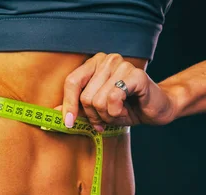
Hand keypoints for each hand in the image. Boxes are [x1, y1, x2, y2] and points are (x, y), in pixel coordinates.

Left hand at [58, 52, 177, 130]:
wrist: (154, 109)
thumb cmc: (124, 107)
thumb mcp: (95, 110)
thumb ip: (75, 108)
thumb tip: (51, 113)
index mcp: (94, 64)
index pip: (72, 82)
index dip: (68, 104)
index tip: (68, 123)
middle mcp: (107, 60)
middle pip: (85, 96)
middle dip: (94, 115)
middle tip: (106, 116)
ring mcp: (122, 64)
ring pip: (98, 100)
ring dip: (107, 115)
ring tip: (118, 112)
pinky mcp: (136, 75)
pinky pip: (113, 98)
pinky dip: (117, 112)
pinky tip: (126, 110)